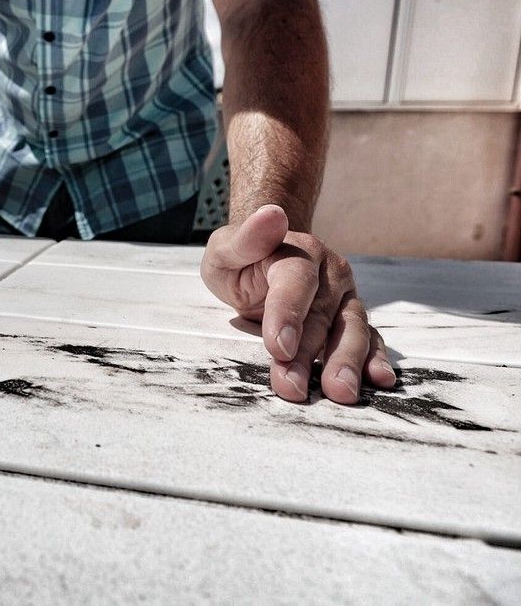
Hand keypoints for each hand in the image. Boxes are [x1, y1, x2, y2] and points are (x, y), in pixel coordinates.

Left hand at [200, 204, 396, 403]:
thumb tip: (272, 213)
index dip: (287, 314)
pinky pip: (367, 339)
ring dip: (345, 363)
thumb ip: (246, 237)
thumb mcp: (227, 248)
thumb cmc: (240, 259)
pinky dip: (374, 359)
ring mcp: (344, 297)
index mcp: (298, 252)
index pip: (295, 283)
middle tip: (294, 387)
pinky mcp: (350, 318)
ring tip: (341, 393)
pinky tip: (379, 379)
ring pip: (349, 330)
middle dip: (308, 354)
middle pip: (321, 315)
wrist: (263, 260)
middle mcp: (330, 273)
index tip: (277, 347)